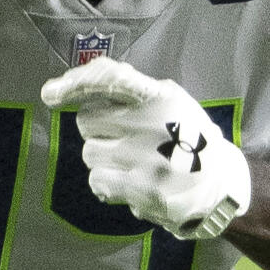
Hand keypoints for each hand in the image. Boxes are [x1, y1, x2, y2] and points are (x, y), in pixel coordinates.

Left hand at [40, 58, 250, 239]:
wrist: (220, 185)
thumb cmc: (187, 137)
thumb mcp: (170, 103)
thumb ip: (131, 91)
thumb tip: (77, 82)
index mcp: (160, 96)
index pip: (112, 79)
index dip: (77, 83)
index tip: (50, 94)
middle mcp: (153, 123)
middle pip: (87, 121)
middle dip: (98, 130)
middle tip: (124, 138)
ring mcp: (148, 158)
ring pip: (89, 154)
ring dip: (103, 159)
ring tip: (133, 163)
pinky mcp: (144, 190)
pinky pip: (97, 181)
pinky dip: (107, 183)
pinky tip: (130, 183)